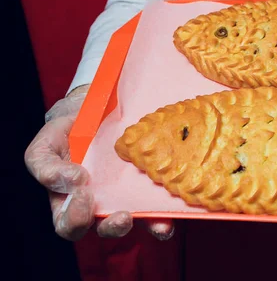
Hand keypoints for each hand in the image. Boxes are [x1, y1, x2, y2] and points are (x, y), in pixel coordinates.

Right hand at [24, 85, 174, 240]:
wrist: (97, 107)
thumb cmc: (67, 131)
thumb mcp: (47, 144)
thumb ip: (46, 165)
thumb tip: (71, 181)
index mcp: (71, 200)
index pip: (69, 224)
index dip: (75, 219)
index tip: (83, 193)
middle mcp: (102, 203)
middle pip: (106, 229)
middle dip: (113, 227)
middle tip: (121, 215)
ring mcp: (129, 195)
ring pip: (138, 219)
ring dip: (147, 223)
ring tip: (154, 220)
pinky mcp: (151, 185)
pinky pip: (160, 206)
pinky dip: (165, 213)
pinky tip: (169, 215)